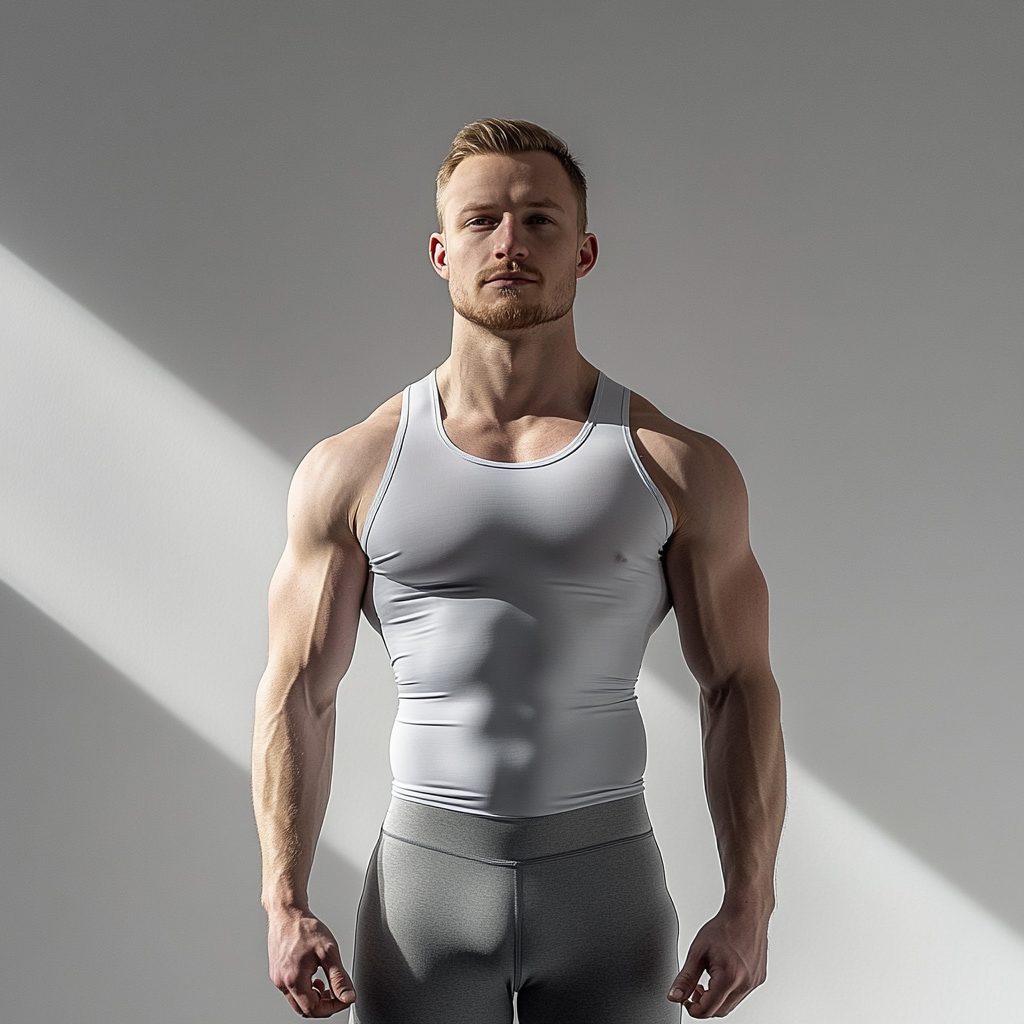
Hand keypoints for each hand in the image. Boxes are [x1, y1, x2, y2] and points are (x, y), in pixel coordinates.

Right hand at [267, 906, 355, 1016]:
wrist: (287, 912)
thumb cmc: (305, 928)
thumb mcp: (328, 951)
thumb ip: (339, 977)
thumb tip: (348, 997)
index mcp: (294, 980)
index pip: (314, 1010)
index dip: (333, 1007)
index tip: (344, 998)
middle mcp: (282, 983)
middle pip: (305, 1009)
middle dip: (323, 1005)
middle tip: (336, 992)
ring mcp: (277, 979)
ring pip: (297, 1001)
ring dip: (314, 997)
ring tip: (325, 982)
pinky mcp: (276, 973)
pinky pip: (291, 991)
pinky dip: (305, 989)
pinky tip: (313, 975)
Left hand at [667, 902, 768, 1017]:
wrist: (746, 913)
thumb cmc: (724, 928)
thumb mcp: (697, 952)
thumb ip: (685, 978)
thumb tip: (675, 996)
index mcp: (729, 978)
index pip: (707, 1010)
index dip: (692, 1008)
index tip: (685, 1000)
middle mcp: (745, 984)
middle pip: (720, 1011)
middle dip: (704, 1005)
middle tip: (694, 990)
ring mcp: (754, 983)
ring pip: (731, 1003)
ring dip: (717, 998)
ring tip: (708, 978)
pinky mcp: (759, 979)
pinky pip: (742, 994)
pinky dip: (729, 991)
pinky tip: (722, 974)